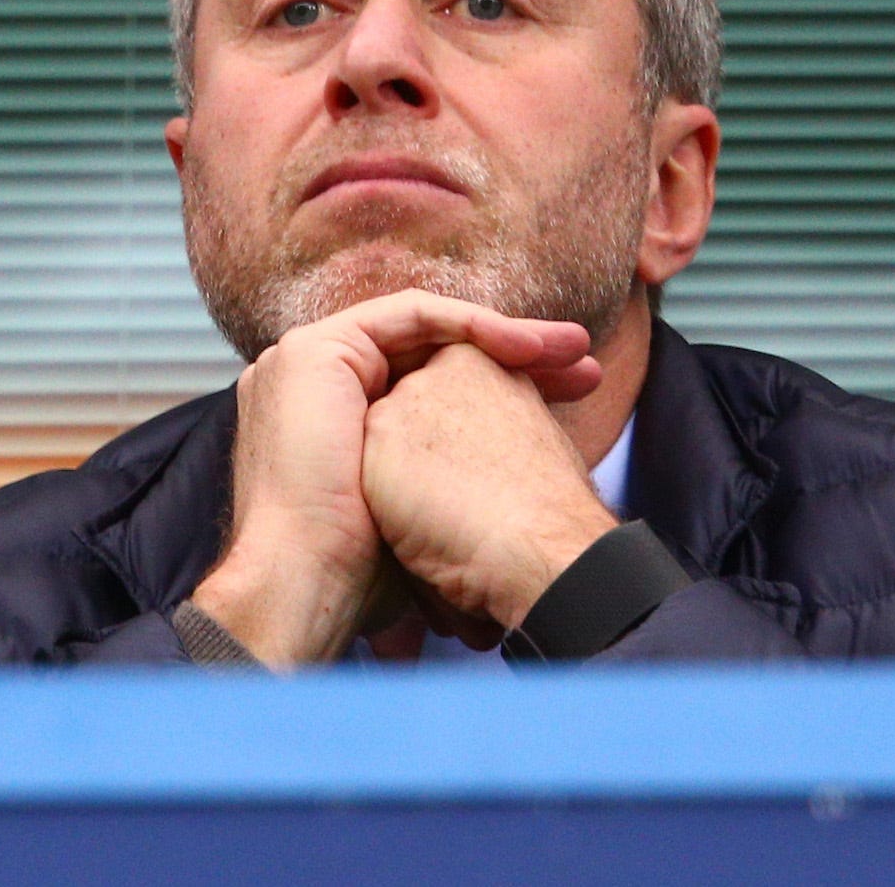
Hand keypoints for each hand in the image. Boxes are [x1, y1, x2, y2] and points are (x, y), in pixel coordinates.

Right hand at [190, 290, 597, 667]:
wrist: (311, 578)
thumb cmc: (362, 570)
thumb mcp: (416, 513)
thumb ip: (442, 478)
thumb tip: (499, 501)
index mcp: (341, 422)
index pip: (433, 383)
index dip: (507, 386)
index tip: (570, 399)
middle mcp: (324, 386)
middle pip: (435, 352)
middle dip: (518, 354)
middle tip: (583, 367)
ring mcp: (312, 361)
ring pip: (428, 330)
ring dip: (506, 334)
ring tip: (570, 351)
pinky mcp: (317, 348)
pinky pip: (410, 316)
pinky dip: (471, 325)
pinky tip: (525, 347)